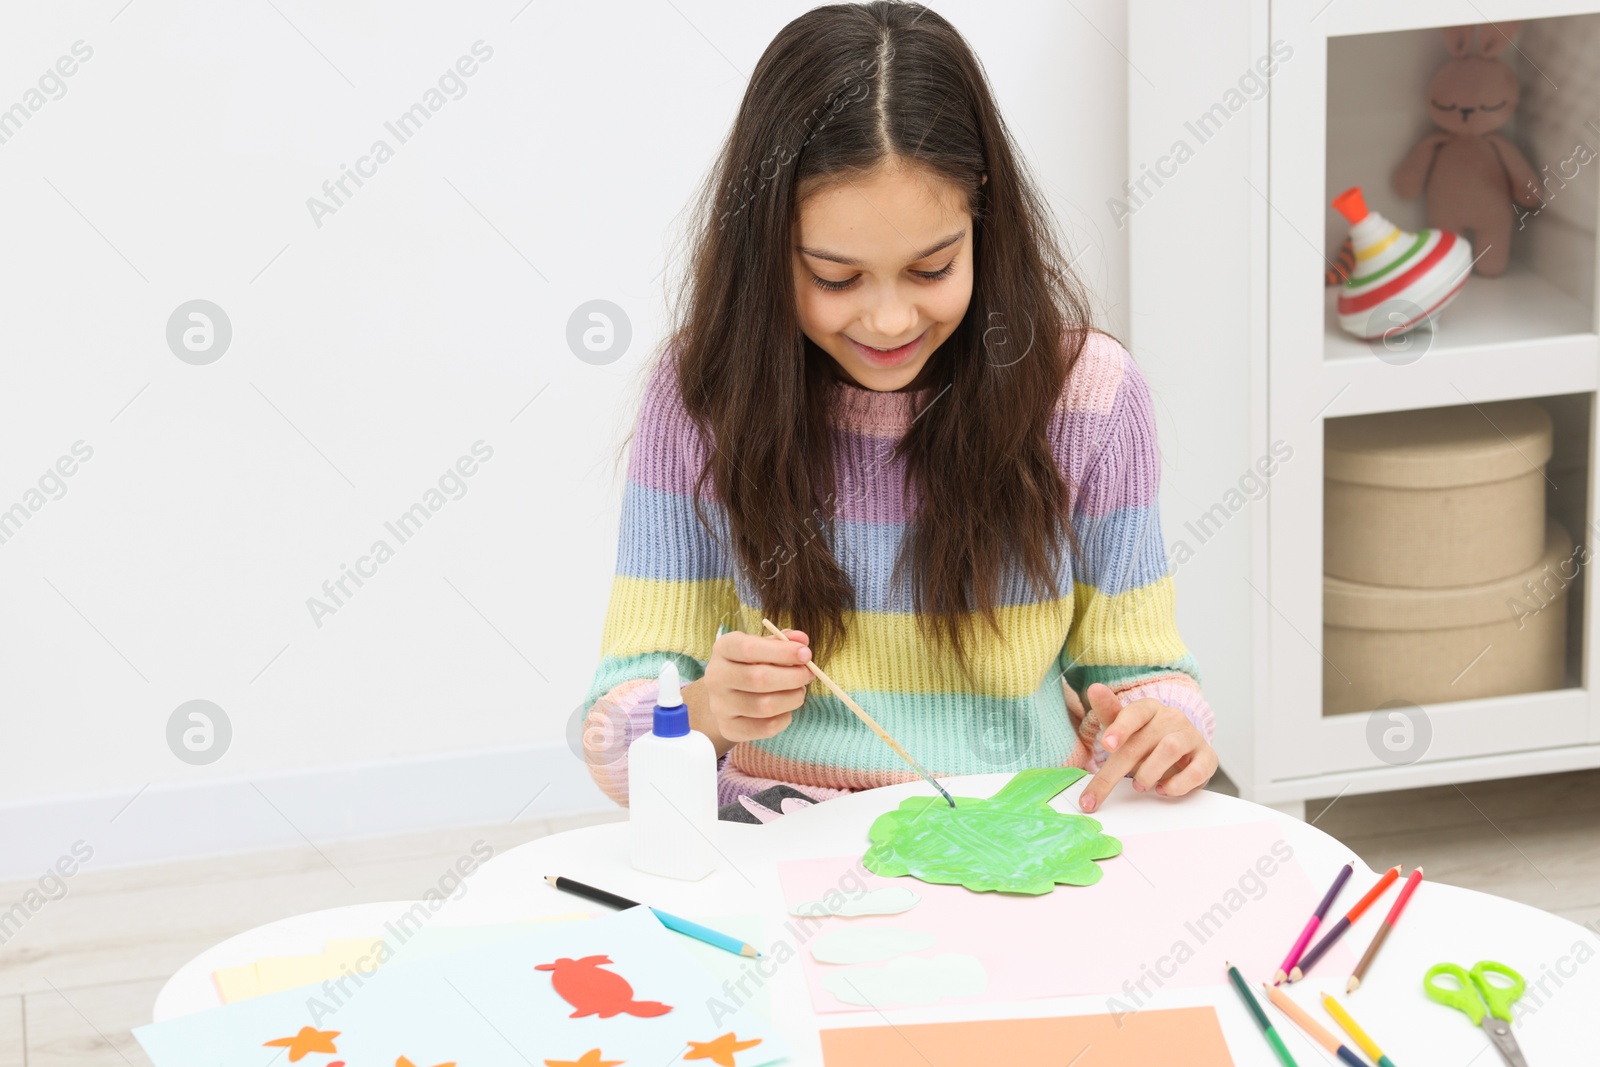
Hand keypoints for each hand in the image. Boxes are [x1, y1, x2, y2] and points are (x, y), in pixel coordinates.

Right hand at [686, 628, 812, 756]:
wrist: (727, 694)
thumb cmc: (750, 664)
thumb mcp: (763, 645)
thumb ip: (783, 640)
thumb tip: (802, 640)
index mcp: (723, 649)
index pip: (749, 649)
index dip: (782, 651)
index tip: (806, 654)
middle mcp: (716, 677)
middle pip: (759, 679)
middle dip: (793, 677)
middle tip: (808, 674)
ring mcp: (720, 706)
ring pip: (765, 706)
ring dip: (792, 698)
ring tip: (799, 691)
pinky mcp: (729, 728)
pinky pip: (766, 727)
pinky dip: (785, 718)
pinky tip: (786, 709)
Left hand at [1077, 682, 1216, 812]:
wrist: (1180, 752)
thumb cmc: (1146, 739)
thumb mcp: (1123, 727)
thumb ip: (1108, 711)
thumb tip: (1094, 689)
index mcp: (1149, 708)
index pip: (1135, 712)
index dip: (1120, 728)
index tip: (1107, 745)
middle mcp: (1172, 718)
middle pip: (1144, 740)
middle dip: (1119, 769)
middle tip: (1102, 789)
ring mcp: (1191, 736)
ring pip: (1171, 748)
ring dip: (1149, 772)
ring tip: (1139, 785)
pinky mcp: (1207, 757)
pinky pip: (1197, 770)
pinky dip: (1178, 784)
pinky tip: (1164, 789)